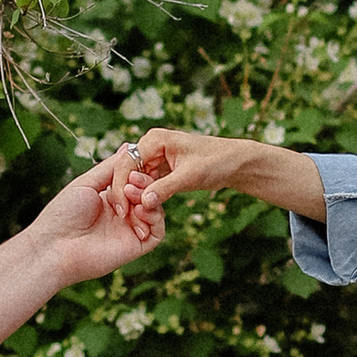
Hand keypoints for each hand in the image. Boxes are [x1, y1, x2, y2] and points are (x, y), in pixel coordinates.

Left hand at [27, 154, 165, 288]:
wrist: (55, 247)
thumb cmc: (64, 214)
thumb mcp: (86, 183)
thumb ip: (110, 167)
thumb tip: (128, 147)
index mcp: (110, 198)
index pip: (136, 180)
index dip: (139, 171)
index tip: (134, 165)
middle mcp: (122, 214)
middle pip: (148, 193)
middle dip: (145, 182)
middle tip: (132, 181)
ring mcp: (129, 230)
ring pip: (155, 210)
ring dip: (148, 198)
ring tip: (131, 195)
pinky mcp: (136, 247)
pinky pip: (157, 232)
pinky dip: (154, 218)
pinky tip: (137, 211)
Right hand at [110, 130, 327, 221]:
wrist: (235, 163)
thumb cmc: (216, 162)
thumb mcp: (190, 176)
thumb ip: (165, 188)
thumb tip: (144, 202)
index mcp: (154, 139)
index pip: (126, 163)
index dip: (121, 187)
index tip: (122, 209)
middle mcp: (151, 145)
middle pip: (127, 172)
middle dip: (126, 194)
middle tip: (127, 217)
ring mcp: (155, 157)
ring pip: (135, 180)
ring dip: (135, 197)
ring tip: (137, 217)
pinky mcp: (161, 169)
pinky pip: (146, 184)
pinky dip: (146, 197)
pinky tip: (147, 211)